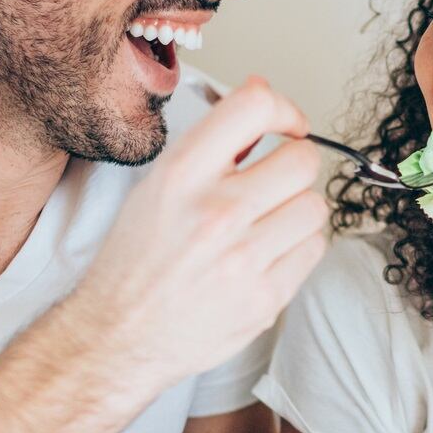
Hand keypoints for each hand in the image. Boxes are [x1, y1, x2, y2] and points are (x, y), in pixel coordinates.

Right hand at [62, 77, 327, 396]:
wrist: (118, 335)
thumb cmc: (136, 261)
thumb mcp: (158, 187)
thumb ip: (213, 146)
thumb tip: (264, 98)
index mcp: (181, 175)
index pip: (255, 108)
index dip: (283, 109)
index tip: (288, 125)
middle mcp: (215, 212)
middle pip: (302, 160)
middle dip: (294, 165)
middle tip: (276, 182)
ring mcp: (243, 258)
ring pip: (314, 206)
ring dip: (297, 210)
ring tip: (268, 223)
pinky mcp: (265, 298)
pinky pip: (314, 249)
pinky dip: (297, 248)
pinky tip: (268, 254)